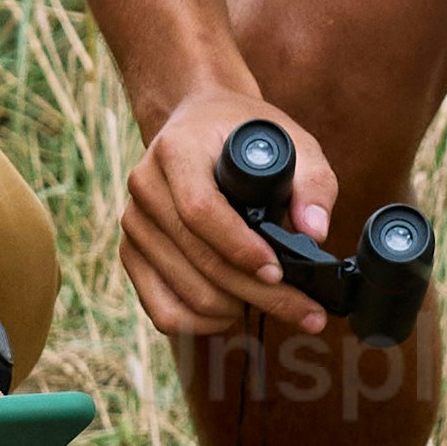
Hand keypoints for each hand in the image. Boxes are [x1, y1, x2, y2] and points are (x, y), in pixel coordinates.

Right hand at [117, 77, 345, 363]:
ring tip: (275, 303)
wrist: (196, 122)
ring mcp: (134, 223)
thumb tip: (315, 233)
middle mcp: (145, 186)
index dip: (239, 247)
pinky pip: (162, 310)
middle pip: (198, 258)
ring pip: (185, 292)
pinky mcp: (131, 253)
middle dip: (257, 293)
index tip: (279, 271)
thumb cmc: (244, 134)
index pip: (199, 209)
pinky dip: (203, 323)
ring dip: (235, 309)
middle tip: (307, 312)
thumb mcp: (290, 140)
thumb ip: (312, 182)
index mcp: (176, 151)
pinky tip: (234, 313)